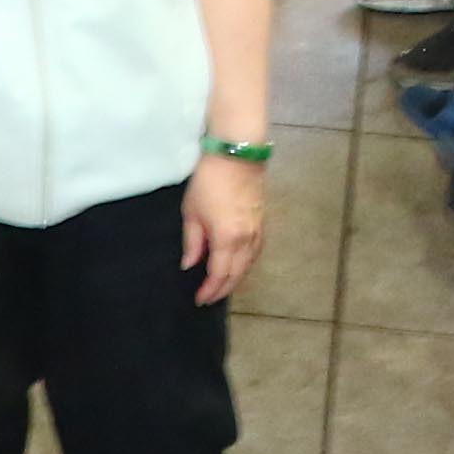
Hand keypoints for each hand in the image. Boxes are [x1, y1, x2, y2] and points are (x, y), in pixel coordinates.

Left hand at [180, 152, 265, 303]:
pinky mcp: (262, 222)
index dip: (210, 290)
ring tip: (222, 286)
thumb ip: (192, 242)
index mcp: (227, 239)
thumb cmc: (209, 181)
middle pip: (237, 274)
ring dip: (236, 279)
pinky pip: (255, 252)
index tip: (199, 299)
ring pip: (249, 265)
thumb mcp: (192, 212)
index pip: (220, 274)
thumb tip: (190, 265)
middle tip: (209, 298)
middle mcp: (246, 240)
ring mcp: (258, 231)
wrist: (237, 155)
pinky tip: (238, 266)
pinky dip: (246, 264)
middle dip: (223, 289)